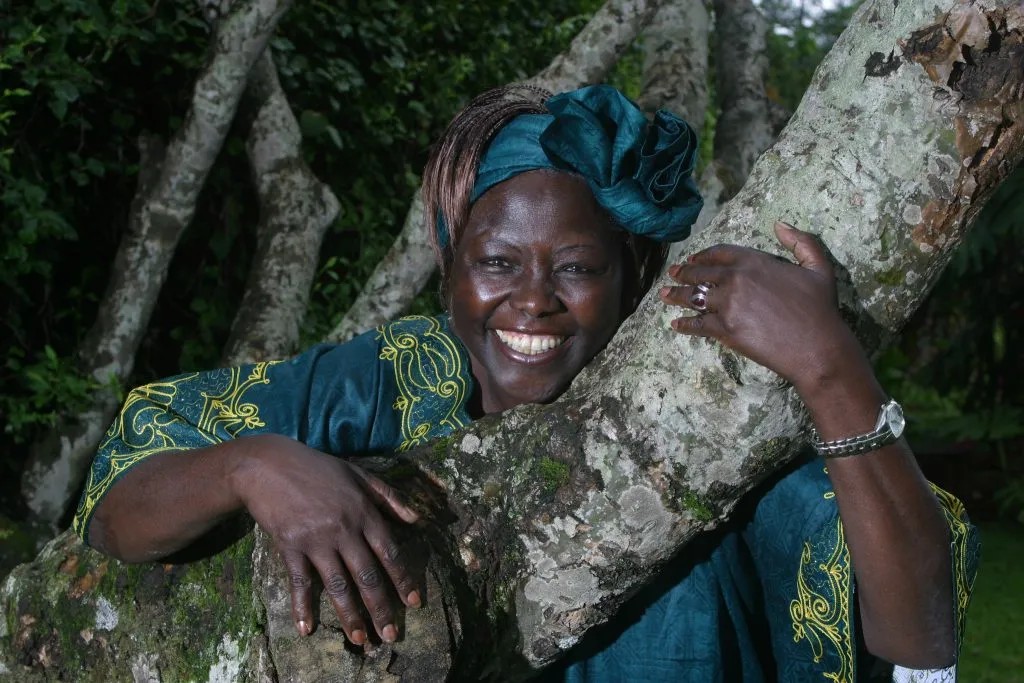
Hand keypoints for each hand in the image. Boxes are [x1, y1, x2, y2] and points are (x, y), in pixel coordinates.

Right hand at [231, 435, 420, 644]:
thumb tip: (416, 519)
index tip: (414, 603)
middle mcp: (344, 529)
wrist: (268, 464)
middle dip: (381, 608)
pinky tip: (307, 629)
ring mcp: (317, 539)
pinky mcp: (290, 546)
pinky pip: (300, 581)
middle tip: (390, 635)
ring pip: (338, 585)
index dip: (404, 580)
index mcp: (364, 511)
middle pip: (367, 575)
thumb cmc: (317, 468)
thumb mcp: (359, 474)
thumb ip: (389, 496)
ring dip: (350, 615)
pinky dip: (303, 606)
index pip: (390, 552)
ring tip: (360, 640)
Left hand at [659, 222, 862, 390]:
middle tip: (673, 274)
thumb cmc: (820, 309)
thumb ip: (801, 242)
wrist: (817, 347)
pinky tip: (675, 324)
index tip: (693, 259)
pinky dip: (684, 324)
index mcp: (754, 261)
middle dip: (684, 273)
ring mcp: (727, 304)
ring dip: (675, 295)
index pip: (719, 252)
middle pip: (701, 272)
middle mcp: (736, 279)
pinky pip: (696, 324)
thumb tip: (780, 224)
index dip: (703, 255)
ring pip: (693, 297)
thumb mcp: (819, 267)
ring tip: (664, 295)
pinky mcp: (724, 329)